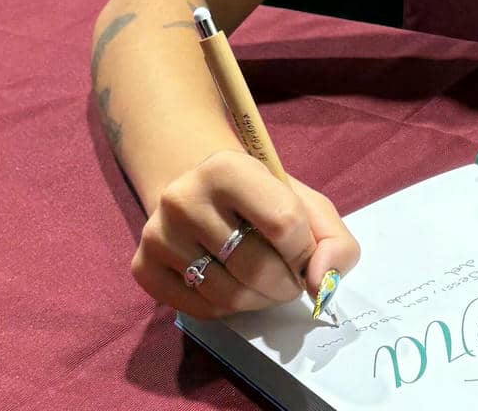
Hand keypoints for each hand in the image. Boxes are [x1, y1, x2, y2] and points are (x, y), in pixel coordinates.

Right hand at [131, 150, 359, 320]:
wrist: (203, 195)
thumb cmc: (262, 200)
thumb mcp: (307, 205)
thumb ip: (335, 242)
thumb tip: (321, 285)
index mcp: (227, 167)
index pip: (285, 224)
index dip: (306, 251)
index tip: (304, 252)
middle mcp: (184, 196)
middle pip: (256, 268)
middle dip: (286, 285)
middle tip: (288, 278)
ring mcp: (158, 233)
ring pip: (229, 296)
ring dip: (260, 300)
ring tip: (263, 281)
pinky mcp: (143, 267)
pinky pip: (202, 310)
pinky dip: (229, 309)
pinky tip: (231, 283)